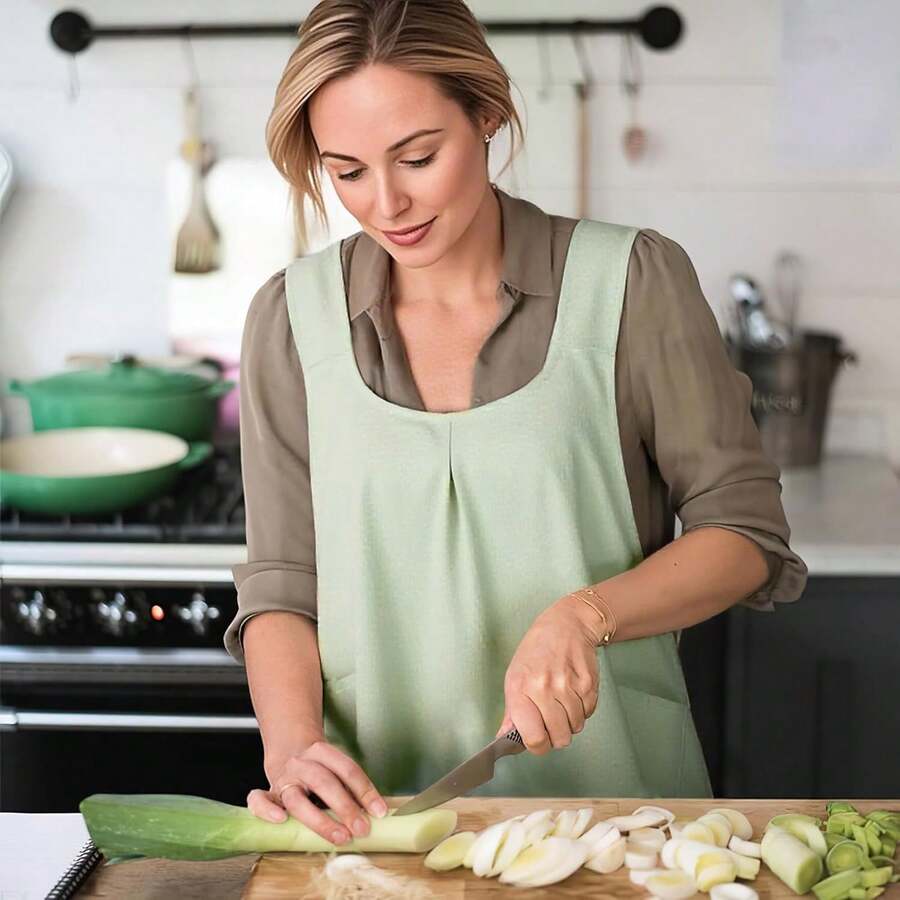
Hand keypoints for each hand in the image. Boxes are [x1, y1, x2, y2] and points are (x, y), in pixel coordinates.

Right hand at [247, 736, 388, 844]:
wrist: (288, 749)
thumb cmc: (318, 765)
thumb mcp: (335, 766)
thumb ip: (351, 786)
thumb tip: (376, 814)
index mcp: (322, 751)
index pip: (347, 769)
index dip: (365, 790)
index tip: (379, 812)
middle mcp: (301, 763)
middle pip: (324, 782)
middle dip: (345, 807)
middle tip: (362, 829)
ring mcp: (283, 778)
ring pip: (297, 799)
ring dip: (320, 821)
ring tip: (340, 837)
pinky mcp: (268, 793)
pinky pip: (259, 800)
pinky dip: (266, 811)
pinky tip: (281, 821)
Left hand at [495, 596, 600, 754]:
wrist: (566, 625)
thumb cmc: (536, 650)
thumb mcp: (515, 676)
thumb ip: (512, 711)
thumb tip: (505, 737)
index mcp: (521, 688)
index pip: (533, 737)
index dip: (537, 745)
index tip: (537, 740)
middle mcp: (545, 688)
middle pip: (559, 738)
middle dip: (555, 735)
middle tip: (551, 720)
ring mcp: (568, 686)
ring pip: (575, 727)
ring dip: (570, 721)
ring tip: (562, 701)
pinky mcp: (588, 684)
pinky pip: (588, 714)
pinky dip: (582, 710)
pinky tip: (573, 693)